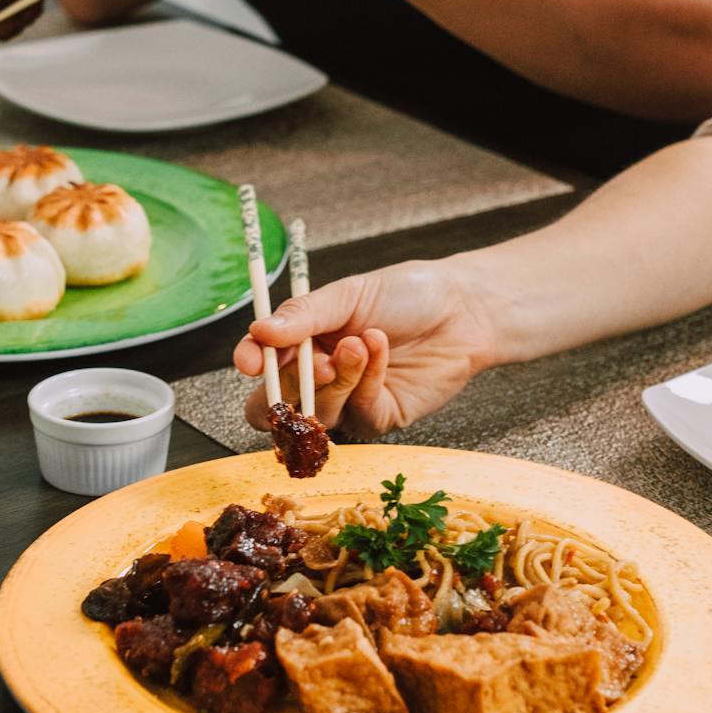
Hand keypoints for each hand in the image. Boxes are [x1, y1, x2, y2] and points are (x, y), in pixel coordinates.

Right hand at [233, 261, 495, 437]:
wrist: (463, 310)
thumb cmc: (407, 295)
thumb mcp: (348, 294)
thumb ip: (303, 316)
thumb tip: (259, 332)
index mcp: (304, 343)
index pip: (261, 365)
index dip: (250, 365)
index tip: (248, 361)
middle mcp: (319, 376)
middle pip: (277, 406)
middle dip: (287, 389)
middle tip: (315, 363)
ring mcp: (347, 401)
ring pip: (317, 412)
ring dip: (336, 378)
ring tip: (360, 343)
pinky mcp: (378, 418)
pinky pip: (357, 414)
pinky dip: (366, 380)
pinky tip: (380, 349)